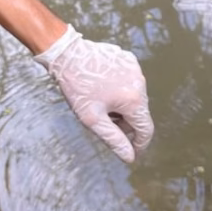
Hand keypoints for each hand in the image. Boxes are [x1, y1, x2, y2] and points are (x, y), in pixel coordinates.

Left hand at [34, 24, 153, 162]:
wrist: (66, 53)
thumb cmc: (77, 88)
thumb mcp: (92, 119)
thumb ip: (114, 139)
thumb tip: (130, 157)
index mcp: (134, 99)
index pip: (146, 129)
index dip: (140, 144)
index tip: (132, 152)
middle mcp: (140, 82)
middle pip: (139, 112)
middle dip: (126, 123)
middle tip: (105, 123)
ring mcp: (135, 68)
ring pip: (134, 95)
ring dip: (122, 105)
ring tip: (100, 103)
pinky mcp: (127, 58)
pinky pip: (129, 80)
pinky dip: (120, 88)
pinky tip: (101, 87)